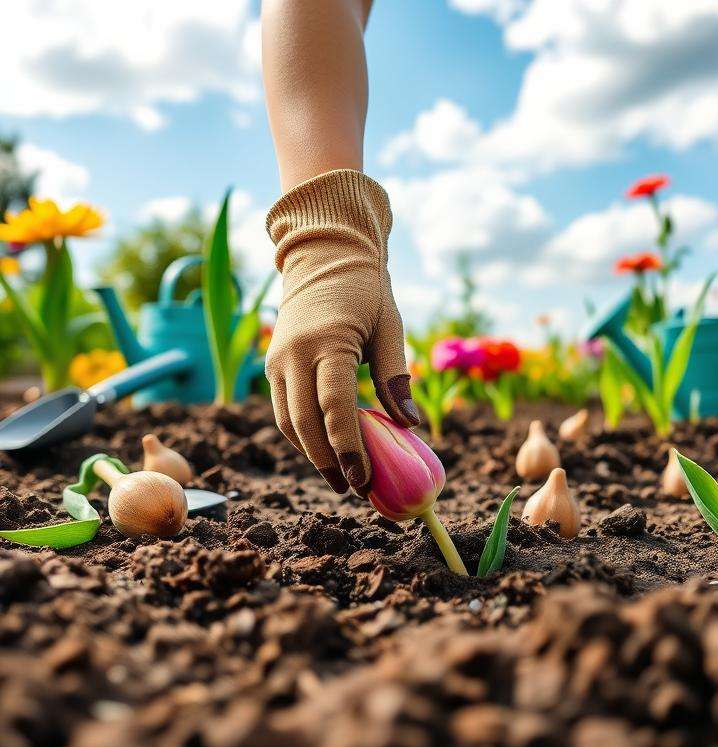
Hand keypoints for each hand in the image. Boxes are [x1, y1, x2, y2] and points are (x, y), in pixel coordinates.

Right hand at [265, 170, 418, 495]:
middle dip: (330, 463)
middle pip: (306, 425)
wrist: (325, 253)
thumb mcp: (390, 328)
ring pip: (289, 423)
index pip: (336, 410)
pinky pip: (284, 410)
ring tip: (342, 478)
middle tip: (356, 490)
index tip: (365, 480)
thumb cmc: (367, 290)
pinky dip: (303, 435)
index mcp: (329, 344)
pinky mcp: (272, 365)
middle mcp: (295, 355)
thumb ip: (396, 378)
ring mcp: (278, 361)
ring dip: (313, 455)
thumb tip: (412, 426)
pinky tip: (327, 450)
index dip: (349, 450)